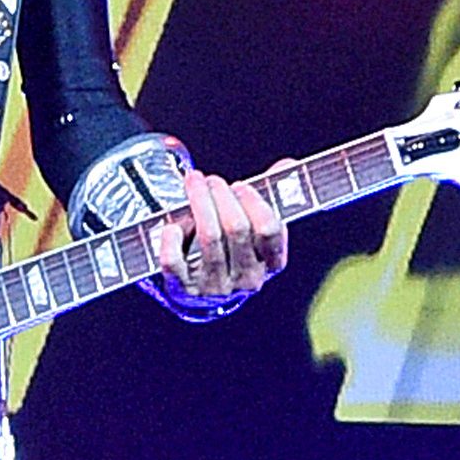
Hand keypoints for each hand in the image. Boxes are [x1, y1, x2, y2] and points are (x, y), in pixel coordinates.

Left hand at [163, 165, 285, 300]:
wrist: (199, 294)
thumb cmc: (229, 253)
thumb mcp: (252, 231)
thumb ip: (267, 199)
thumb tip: (288, 165)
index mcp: (269, 265)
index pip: (269, 231)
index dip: (254, 203)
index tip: (241, 185)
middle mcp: (245, 279)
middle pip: (237, 228)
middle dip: (222, 196)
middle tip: (212, 180)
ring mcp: (214, 286)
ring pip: (209, 238)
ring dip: (199, 202)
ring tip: (194, 183)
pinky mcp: (183, 290)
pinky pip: (175, 261)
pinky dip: (171, 238)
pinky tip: (172, 225)